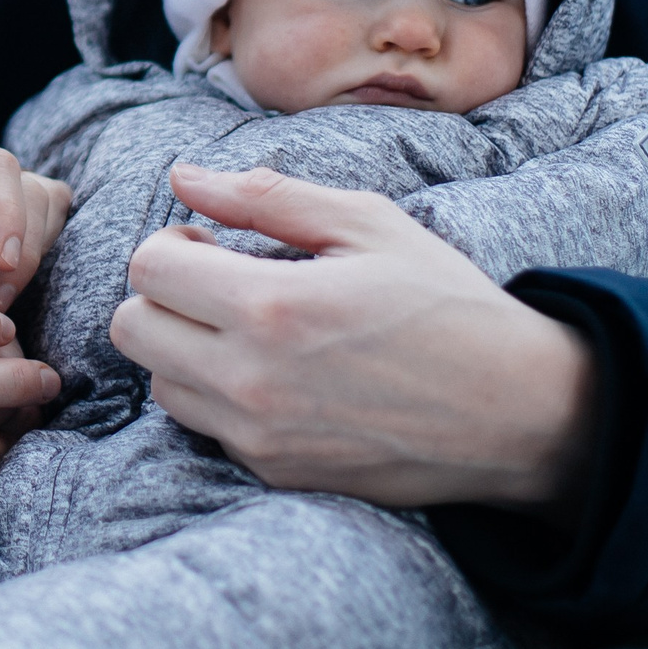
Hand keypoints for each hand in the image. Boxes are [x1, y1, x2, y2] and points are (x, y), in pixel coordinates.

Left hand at [108, 165, 595, 513]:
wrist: (514, 410)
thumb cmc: (445, 303)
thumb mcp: (367, 223)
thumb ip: (265, 197)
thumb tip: (183, 176)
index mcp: (269, 307)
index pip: (146, 268)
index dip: (173, 243)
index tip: (212, 243)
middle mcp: (250, 380)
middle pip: (133, 329)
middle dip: (164, 295)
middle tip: (219, 282)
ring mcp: (259, 436)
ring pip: (160, 384)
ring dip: (185, 348)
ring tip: (249, 329)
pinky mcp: (275, 472)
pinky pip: (205, 427)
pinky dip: (220, 396)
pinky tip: (277, 373)